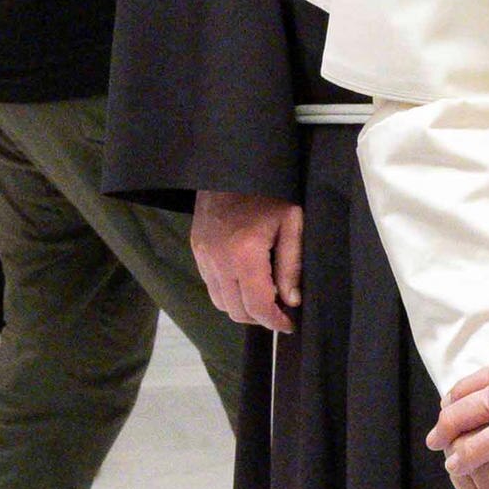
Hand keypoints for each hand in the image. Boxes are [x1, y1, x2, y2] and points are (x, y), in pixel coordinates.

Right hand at [195, 189, 303, 331]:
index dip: (275, 322)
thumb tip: (291, 301)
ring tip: (262, 295)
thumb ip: (291, 264)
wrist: (231, 165)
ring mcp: (203, 256)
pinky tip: (245, 279)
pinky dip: (228, 291)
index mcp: (245, 253)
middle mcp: (219, 260)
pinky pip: (210, 285)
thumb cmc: (269, 191)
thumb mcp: (291, 223)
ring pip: (220, 302)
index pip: (257, 306)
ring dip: (242, 306)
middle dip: (260, 317)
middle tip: (279, 310)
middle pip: (237, 311)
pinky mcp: (196, 249)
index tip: (289, 324)